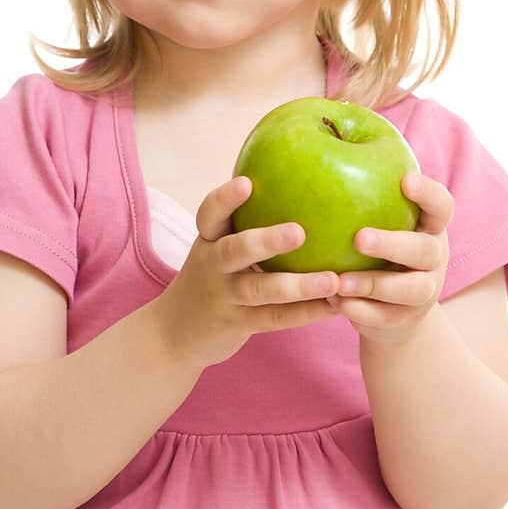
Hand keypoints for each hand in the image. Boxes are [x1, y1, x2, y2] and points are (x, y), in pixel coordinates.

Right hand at [153, 175, 342, 371]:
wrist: (173, 331)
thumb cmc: (211, 276)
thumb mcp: (215, 247)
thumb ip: (243, 221)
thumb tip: (293, 177)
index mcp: (208, 240)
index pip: (209, 214)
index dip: (225, 198)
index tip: (246, 182)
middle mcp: (212, 266)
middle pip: (234, 251)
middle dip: (266, 242)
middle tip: (299, 232)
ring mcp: (223, 296)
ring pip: (259, 290)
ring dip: (298, 286)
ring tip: (332, 280)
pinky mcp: (236, 324)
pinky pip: (273, 318)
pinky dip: (304, 313)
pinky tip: (334, 306)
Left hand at [328, 172, 453, 345]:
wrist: (390, 309)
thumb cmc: (372, 246)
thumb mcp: (374, 215)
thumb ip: (359, 187)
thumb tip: (324, 129)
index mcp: (428, 225)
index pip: (442, 205)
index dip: (428, 193)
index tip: (405, 180)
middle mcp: (434, 256)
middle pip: (424, 250)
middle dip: (394, 243)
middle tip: (360, 238)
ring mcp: (424, 290)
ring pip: (409, 289)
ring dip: (374, 285)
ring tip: (339, 282)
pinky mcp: (406, 320)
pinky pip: (387, 318)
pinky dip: (362, 312)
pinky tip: (335, 303)